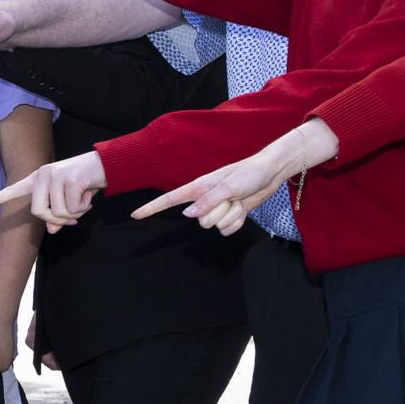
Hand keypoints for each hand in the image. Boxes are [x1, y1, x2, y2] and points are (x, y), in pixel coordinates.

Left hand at [0, 150, 105, 231]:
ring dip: (74, 213)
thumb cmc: (83, 184)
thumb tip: (51, 228)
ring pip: (57, 212)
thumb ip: (57, 215)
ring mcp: (55, 175)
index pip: (12, 190)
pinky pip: (72, 208)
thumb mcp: (68, 201)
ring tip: (83, 202)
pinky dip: (83, 208)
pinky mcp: (70, 179)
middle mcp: (42, 175)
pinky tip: (88, 196)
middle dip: (55, 219)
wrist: (105, 164)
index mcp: (37, 179)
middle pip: (38, 212)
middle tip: (72, 219)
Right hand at [136, 120, 336, 235]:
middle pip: (200, 221)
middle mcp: (205, 200)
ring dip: (232, 216)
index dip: (152, 208)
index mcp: (198, 188)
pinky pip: (229, 230)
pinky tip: (244, 208)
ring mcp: (218, 208)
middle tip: (232, 198)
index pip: (169, 200)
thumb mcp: (228, 185)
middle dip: (219, 213)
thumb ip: (207, 200)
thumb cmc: (248, 173)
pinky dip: (239, 221)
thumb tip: (187, 215)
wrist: (270, 173)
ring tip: (239, 200)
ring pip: (216, 227)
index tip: (135, 215)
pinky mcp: (230, 215)